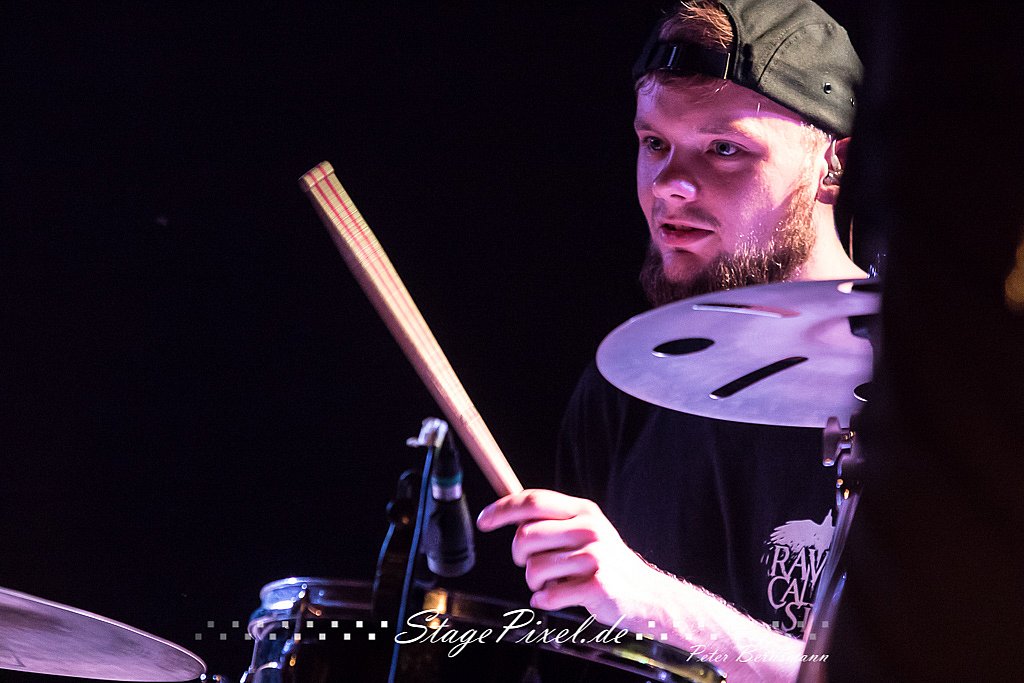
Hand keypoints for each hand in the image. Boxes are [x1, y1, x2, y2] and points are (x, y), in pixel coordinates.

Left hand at [476, 489, 665, 625]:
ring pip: (532, 569)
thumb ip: (553, 522)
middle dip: (519, 557)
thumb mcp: (586, 532)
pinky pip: (548, 595)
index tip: (484, 521)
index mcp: (583, 511)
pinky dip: (546, 601)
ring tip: (555, 584)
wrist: (647, 596)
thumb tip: (509, 514)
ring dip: (535, 584)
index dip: (503, 509)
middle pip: (524, 536)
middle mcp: (589, 528)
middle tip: (534, 566)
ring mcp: (594, 556)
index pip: (533, 500)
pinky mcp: (596, 584)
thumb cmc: (607, 565)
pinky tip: (560, 599)